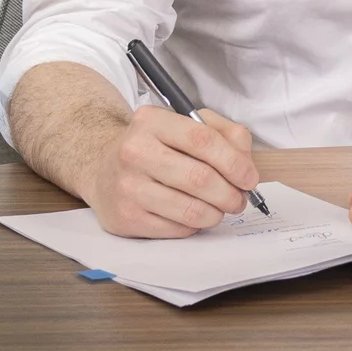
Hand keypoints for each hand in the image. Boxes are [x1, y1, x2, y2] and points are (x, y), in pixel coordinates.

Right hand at [81, 105, 261, 237]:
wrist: (102, 167)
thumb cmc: (155, 146)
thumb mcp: (186, 125)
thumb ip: (225, 134)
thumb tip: (245, 165)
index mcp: (152, 121)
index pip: (203, 140)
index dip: (234, 162)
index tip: (249, 178)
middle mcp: (134, 152)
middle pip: (200, 178)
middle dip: (230, 194)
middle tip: (239, 199)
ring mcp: (126, 187)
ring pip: (190, 210)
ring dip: (216, 213)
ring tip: (220, 209)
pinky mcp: (124, 218)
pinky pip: (175, 229)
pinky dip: (193, 225)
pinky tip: (192, 215)